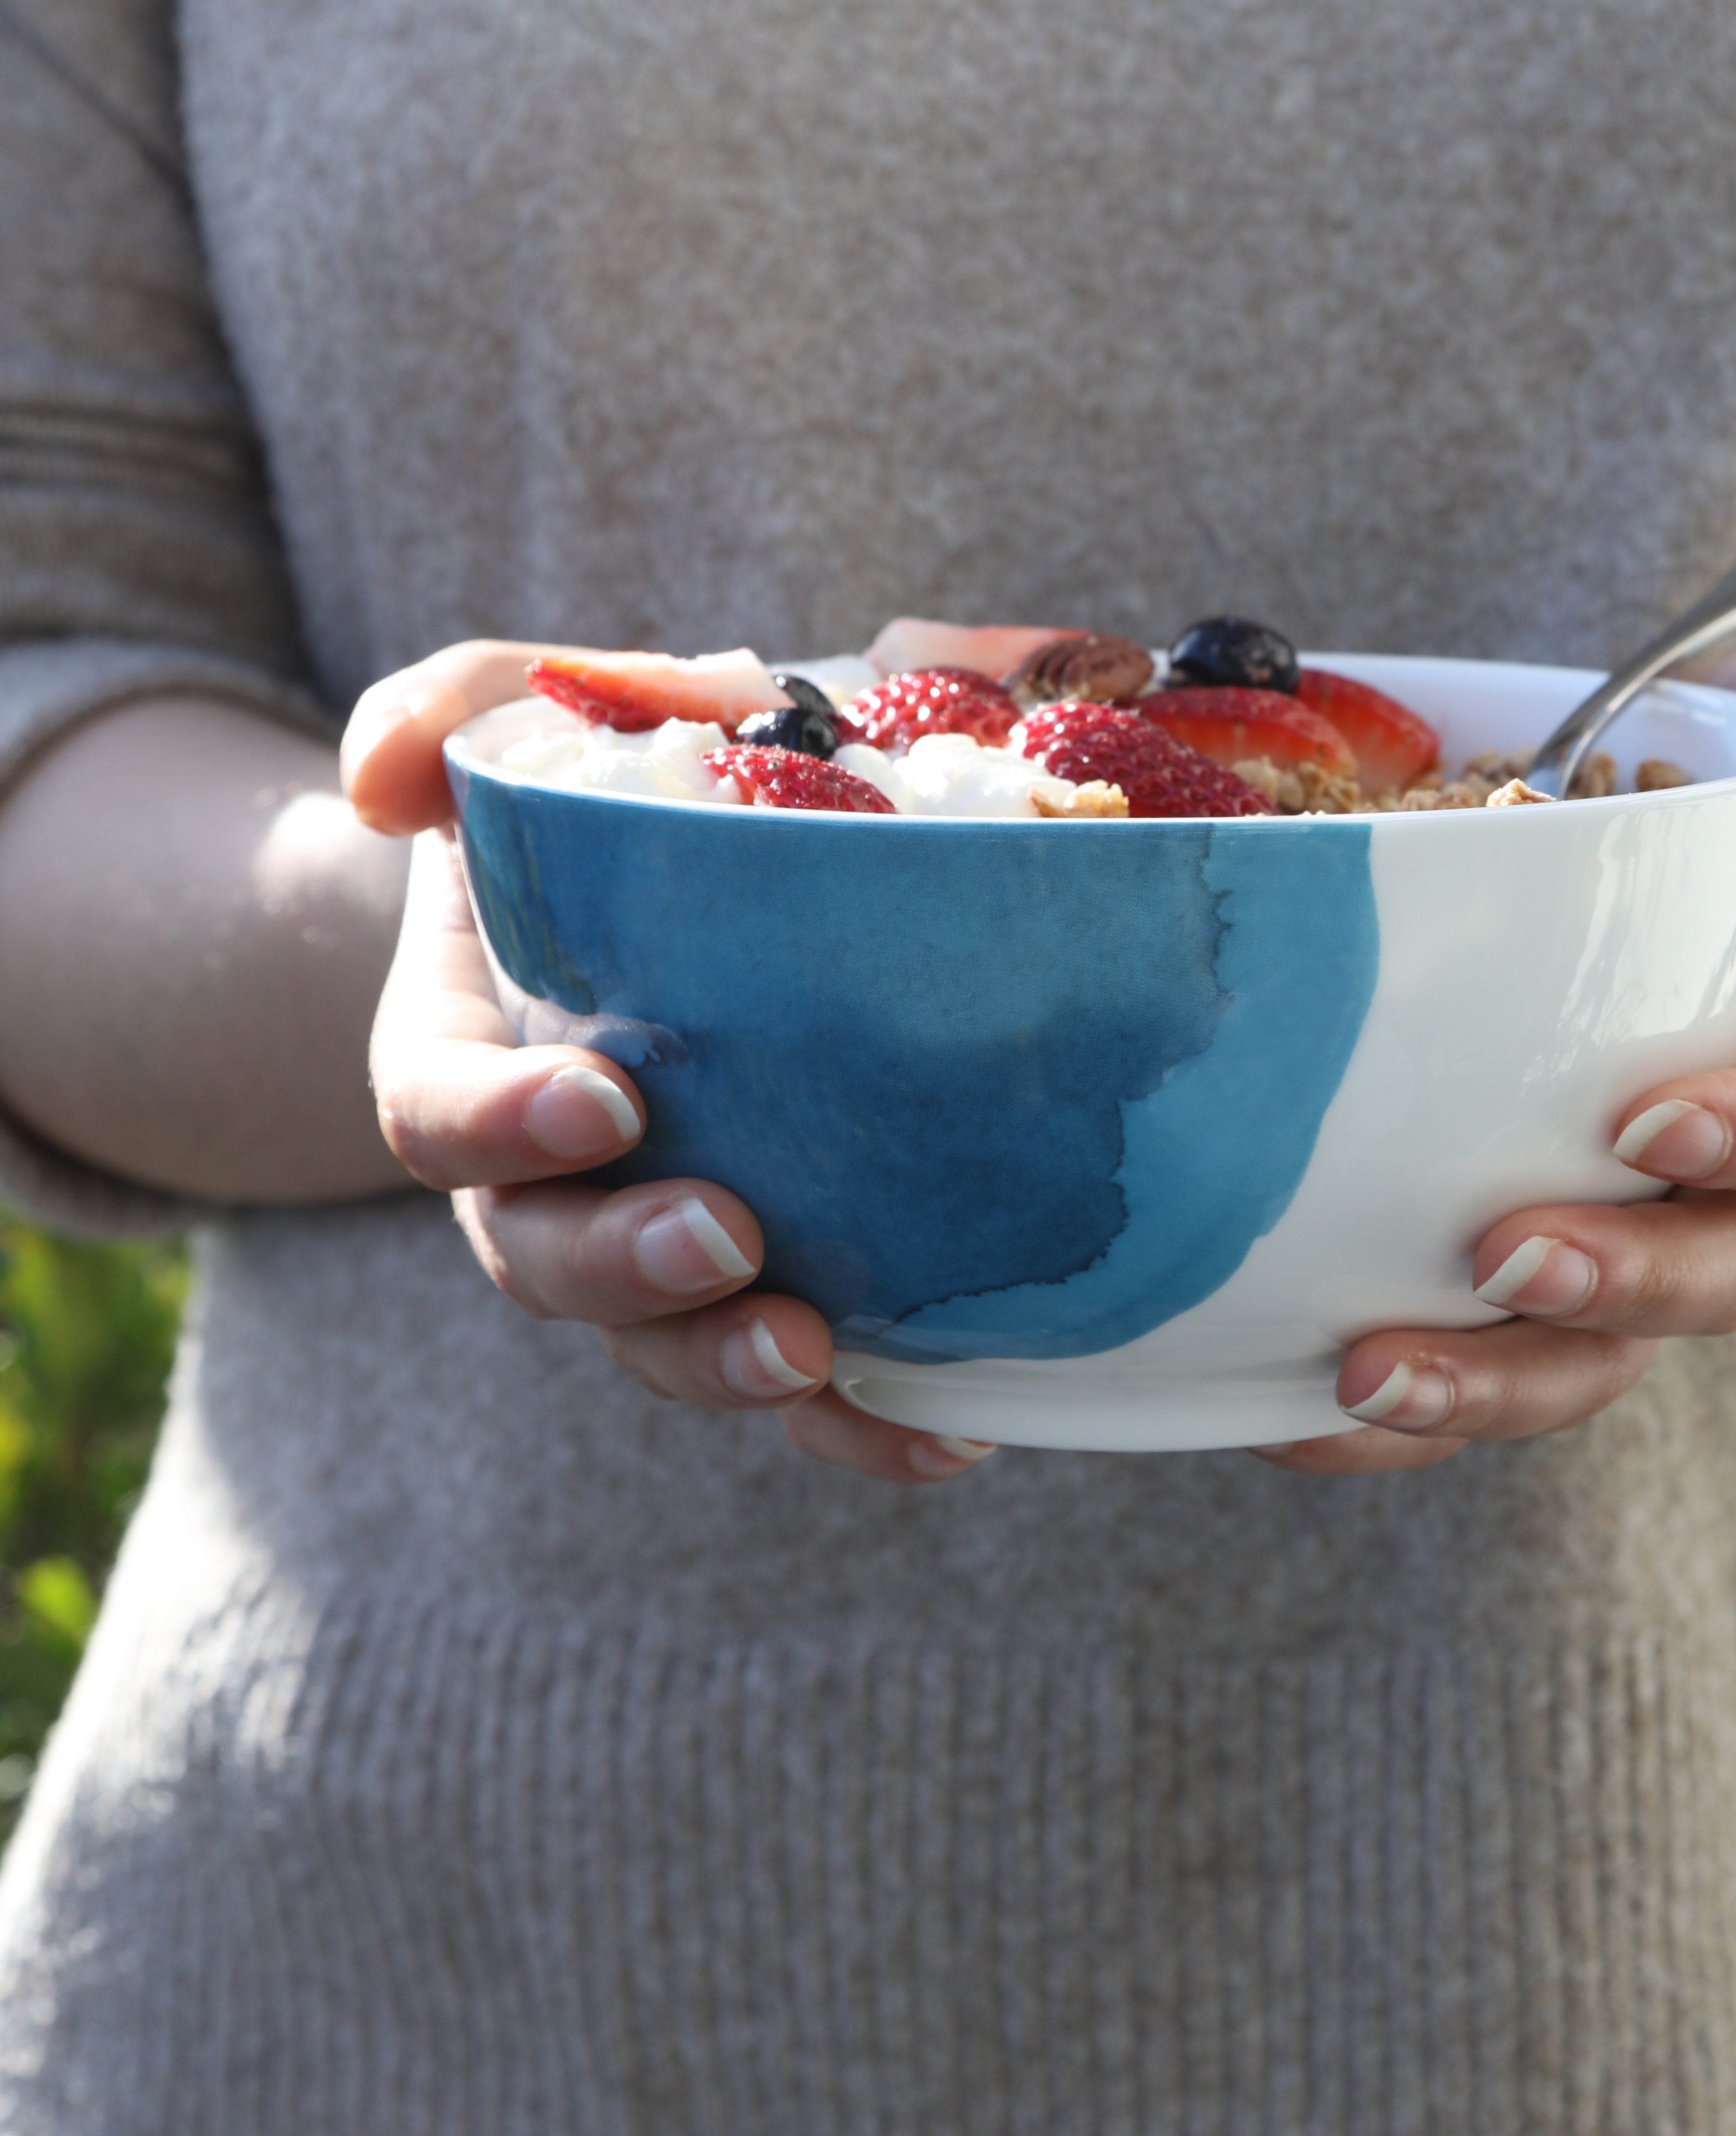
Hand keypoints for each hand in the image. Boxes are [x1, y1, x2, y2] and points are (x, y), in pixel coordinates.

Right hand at [344, 642, 997, 1484]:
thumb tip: (382, 778)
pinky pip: (803, 1378)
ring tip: (819, 1354)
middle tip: (728, 1242)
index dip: (502, 1126)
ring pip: (665, 1347)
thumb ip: (447, 709)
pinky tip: (952, 1426)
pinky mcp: (779, 1274)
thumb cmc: (601, 798)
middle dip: (627, 1274)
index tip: (607, 1099)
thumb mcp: (526, 718)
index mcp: (476, 1056)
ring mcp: (660, 1239)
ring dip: (733, 1368)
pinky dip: (864, 1416)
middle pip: (550, 1266)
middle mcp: (553, 1177)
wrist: (688, 874)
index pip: (439, 1118)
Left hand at [1257, 625, 1735, 1475]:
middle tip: (1498, 1254)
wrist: (1707, 978)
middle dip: (1612, 1282)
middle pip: (1710, 1279)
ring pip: (1589, 1366)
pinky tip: (1277, 1408)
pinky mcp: (1531, 1314)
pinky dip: (1384, 1428)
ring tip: (1367, 1370)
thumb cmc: (1731, 878)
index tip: (1650, 1120)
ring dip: (1487, 1382)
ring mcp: (1635, 1271)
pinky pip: (1478, 1387)